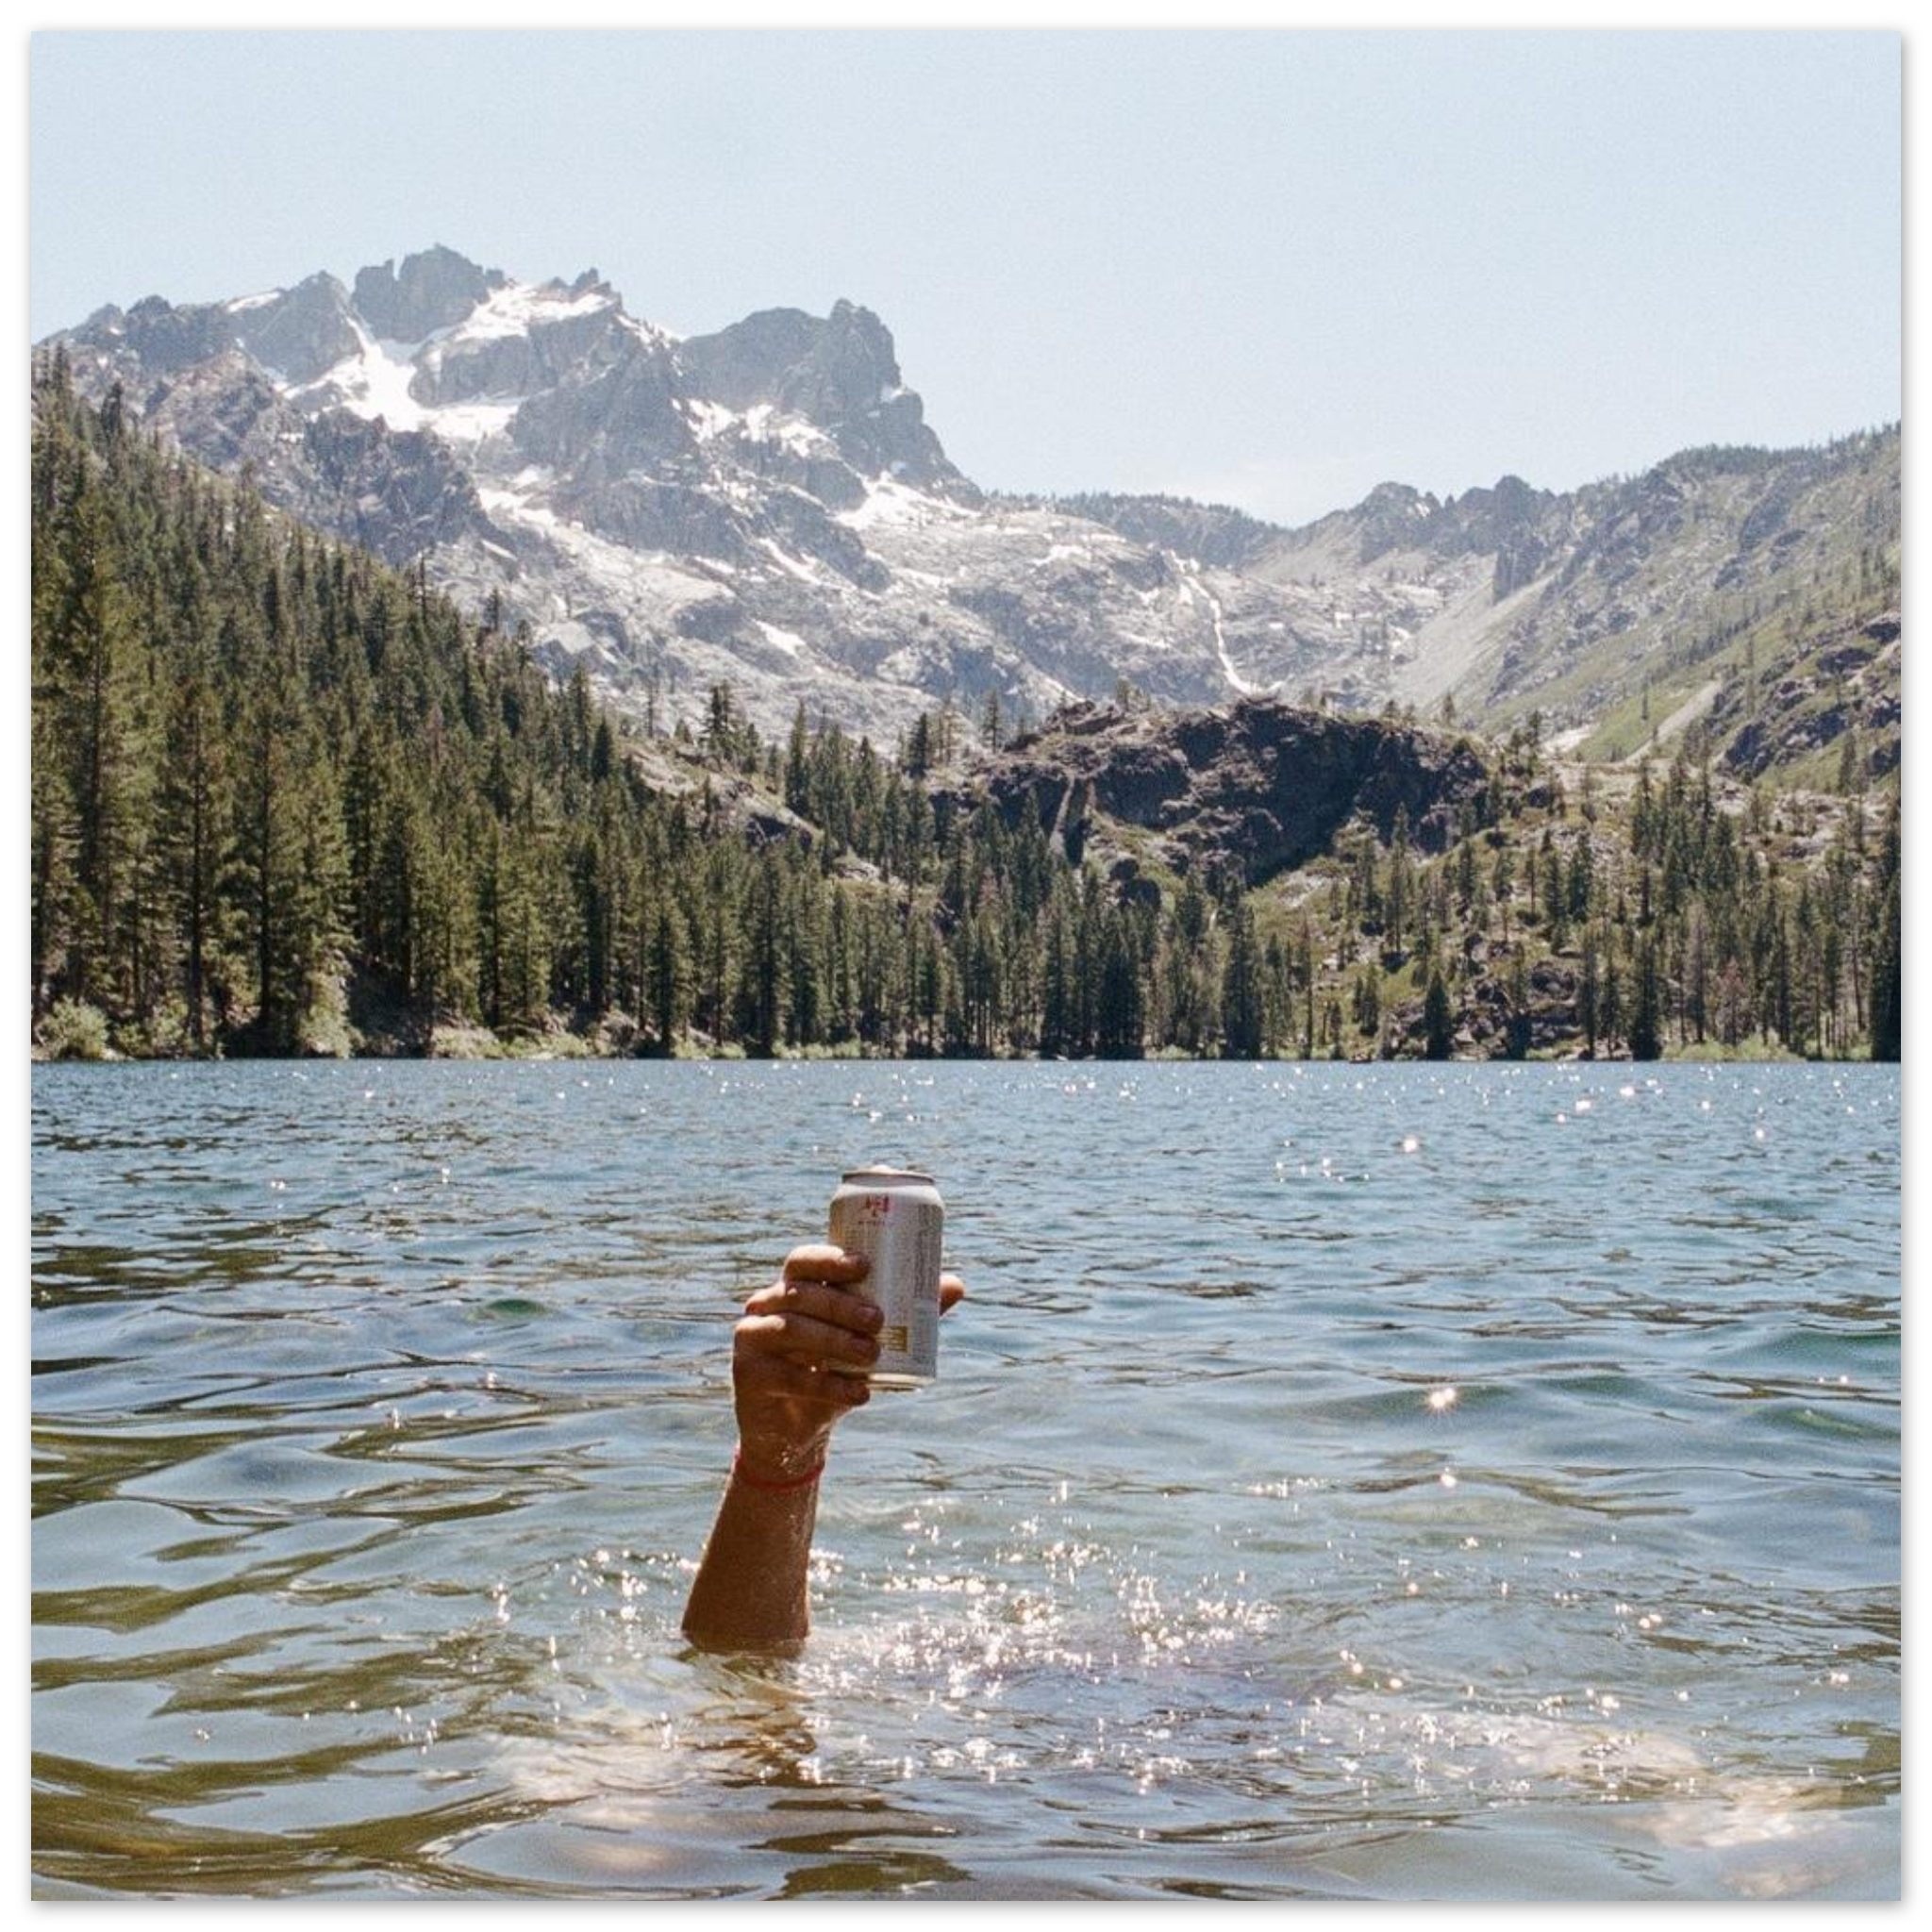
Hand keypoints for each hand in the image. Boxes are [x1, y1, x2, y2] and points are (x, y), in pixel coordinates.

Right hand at [732, 1244, 964, 1480]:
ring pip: (791, 1329)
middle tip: (878, 1321)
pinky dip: (828, 1386)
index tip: (866, 1265)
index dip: (831, 1259)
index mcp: (794, 1287)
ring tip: (871, 1356)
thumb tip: (956, 1285)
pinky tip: (858, 1394)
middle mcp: (766, 1306)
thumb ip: (907, 1313)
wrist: (795, 1427)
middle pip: (800, 1294)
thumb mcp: (866, 1340)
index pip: (803, 1260)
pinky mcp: (750, 1375)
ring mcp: (752, 1339)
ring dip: (834, 1342)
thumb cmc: (834, 1368)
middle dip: (840, 1305)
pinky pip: (789, 1377)